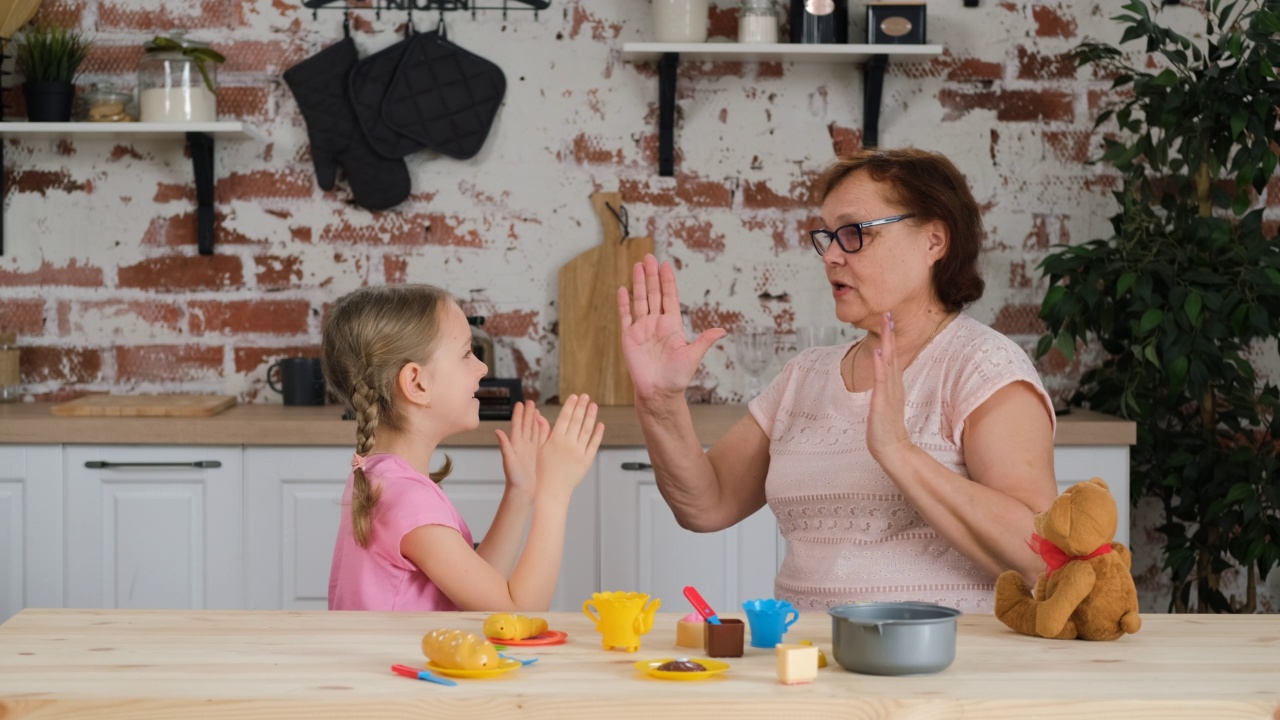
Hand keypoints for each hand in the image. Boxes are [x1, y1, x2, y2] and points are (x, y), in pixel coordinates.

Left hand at [495, 400, 549, 500]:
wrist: (522, 491)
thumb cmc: (515, 479)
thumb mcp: (509, 461)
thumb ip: (504, 446)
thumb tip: (498, 431)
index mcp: (515, 445)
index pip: (516, 426)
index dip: (518, 414)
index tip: (520, 403)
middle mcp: (521, 446)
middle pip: (525, 425)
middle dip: (527, 413)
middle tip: (529, 401)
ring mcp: (528, 450)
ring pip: (531, 431)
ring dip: (533, 420)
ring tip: (535, 410)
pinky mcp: (534, 455)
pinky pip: (537, 439)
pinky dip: (539, 431)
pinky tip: (541, 426)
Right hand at [536, 394, 604, 501]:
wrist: (552, 490)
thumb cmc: (543, 470)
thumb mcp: (539, 449)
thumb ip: (543, 432)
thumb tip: (540, 416)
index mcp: (556, 439)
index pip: (565, 418)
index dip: (570, 406)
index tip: (574, 397)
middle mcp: (568, 444)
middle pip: (577, 420)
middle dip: (581, 406)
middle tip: (585, 396)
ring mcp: (579, 452)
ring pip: (587, 430)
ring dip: (591, 416)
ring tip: (593, 405)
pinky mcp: (587, 460)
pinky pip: (594, 444)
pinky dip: (597, 434)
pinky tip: (600, 425)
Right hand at [617, 254, 726, 400]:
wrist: (659, 393)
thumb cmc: (677, 377)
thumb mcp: (693, 356)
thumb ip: (704, 340)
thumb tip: (722, 331)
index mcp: (672, 325)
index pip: (669, 297)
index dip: (667, 281)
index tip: (665, 265)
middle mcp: (656, 323)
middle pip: (653, 294)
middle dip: (651, 275)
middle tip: (649, 257)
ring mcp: (642, 329)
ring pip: (639, 301)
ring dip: (638, 283)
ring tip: (637, 266)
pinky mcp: (629, 338)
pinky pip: (625, 316)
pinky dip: (623, 303)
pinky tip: (622, 289)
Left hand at [867, 311, 916, 471]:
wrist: (892, 449)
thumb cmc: (886, 428)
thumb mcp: (884, 403)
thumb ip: (884, 389)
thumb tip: (880, 378)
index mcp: (893, 385)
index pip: (892, 356)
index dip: (890, 337)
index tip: (888, 319)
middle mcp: (893, 385)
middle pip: (893, 353)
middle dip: (890, 332)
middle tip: (889, 312)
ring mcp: (889, 392)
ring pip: (889, 361)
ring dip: (887, 341)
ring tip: (886, 323)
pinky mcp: (883, 401)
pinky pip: (882, 379)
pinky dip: (881, 364)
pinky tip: (880, 350)